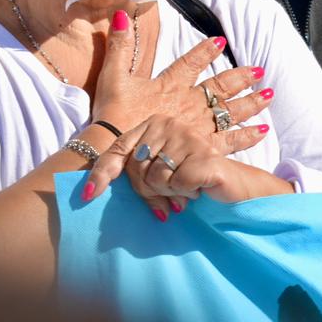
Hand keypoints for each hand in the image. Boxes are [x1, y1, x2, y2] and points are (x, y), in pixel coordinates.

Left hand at [83, 108, 287, 218]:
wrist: (232, 186)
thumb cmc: (190, 179)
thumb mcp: (156, 173)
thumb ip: (131, 173)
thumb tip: (89, 191)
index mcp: (154, 124)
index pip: (119, 149)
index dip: (102, 173)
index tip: (88, 195)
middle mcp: (169, 124)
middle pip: (135, 168)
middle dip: (147, 192)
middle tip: (165, 197)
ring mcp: (189, 137)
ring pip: (155, 178)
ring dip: (168, 194)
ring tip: (183, 191)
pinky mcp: (204, 155)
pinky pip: (176, 183)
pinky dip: (184, 194)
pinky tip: (196, 190)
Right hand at [92, 10, 267, 136]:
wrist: (114, 151)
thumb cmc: (112, 116)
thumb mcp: (113, 77)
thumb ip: (119, 47)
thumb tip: (123, 14)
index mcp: (169, 85)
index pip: (191, 62)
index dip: (206, 51)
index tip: (221, 41)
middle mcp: (189, 103)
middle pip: (221, 86)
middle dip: (242, 77)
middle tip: (260, 71)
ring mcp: (198, 126)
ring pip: (231, 111)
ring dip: (252, 102)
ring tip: (270, 95)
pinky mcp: (202, 149)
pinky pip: (230, 142)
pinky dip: (248, 136)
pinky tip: (264, 132)